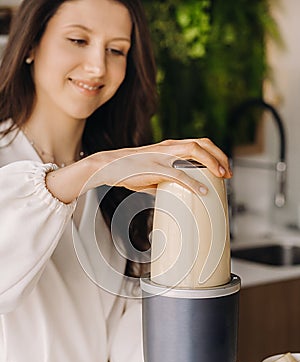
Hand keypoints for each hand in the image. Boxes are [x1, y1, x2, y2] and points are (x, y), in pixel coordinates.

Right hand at [86, 137, 231, 193]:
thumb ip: (163, 181)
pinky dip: (193, 183)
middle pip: (202, 143)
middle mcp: (168, 146)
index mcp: (169, 146)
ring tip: (222, 176)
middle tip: (228, 172)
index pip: (199, 143)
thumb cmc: (127, 170)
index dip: (215, 153)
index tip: (224, 168)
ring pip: (194, 151)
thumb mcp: (150, 173)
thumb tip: (172, 194)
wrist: (107, 166)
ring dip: (212, 163)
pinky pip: (179, 174)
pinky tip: (202, 191)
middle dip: (220, 156)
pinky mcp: (154, 168)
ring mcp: (162, 156)